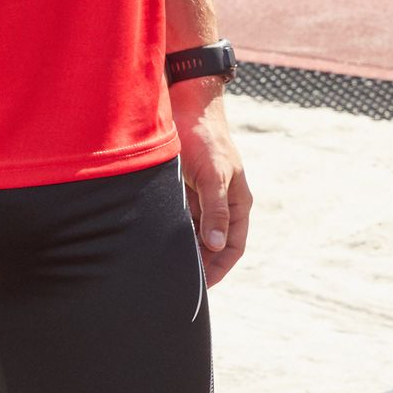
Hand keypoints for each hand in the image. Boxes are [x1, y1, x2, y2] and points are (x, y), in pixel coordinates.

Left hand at [173, 84, 252, 283]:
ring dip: (182, 249)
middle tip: (178, 283)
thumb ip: (215, 211)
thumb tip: (215, 245)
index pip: (233, 247)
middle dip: (199, 264)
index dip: (219, 269)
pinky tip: (155, 243)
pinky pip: (178, 220)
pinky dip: (170, 233)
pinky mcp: (183, 191)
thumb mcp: (213, 175)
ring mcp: (201, 198)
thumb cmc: (204, 138)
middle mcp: (221, 204)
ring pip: (193, 234)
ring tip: (164, 267)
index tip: (201, 287)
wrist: (186, 105)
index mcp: (237, 203)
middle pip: (212, 245)